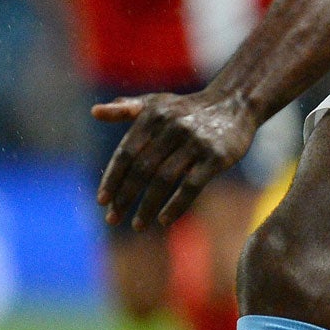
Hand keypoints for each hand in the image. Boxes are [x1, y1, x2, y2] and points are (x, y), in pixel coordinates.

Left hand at [92, 89, 257, 230]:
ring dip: (147, 206)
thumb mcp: (157, 104)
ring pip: (164, 180)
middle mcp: (172, 127)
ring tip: (137, 225)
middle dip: (125, 196)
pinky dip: (176, 205)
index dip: (113, 178)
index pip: (126, 153)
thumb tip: (95, 112)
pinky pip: (191, 186)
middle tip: (113, 218)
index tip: (102, 201)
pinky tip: (163, 220)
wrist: (234, 103)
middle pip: (142, 169)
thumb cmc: (187, 109)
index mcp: (153, 116)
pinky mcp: (216, 157)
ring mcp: (195, 142)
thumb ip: (125, 109)